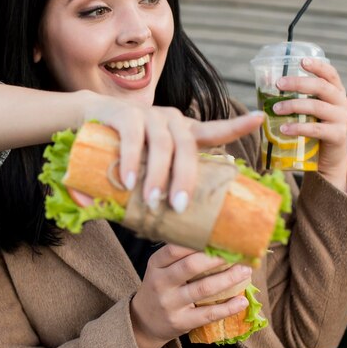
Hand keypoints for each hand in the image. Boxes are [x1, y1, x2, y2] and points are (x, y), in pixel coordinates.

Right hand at [84, 97, 263, 211]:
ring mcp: (148, 115)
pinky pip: (132, 137)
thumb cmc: (121, 149)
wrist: (88, 120)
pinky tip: (126, 180)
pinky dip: (130, 160)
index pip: (213, 130)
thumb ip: (144, 193)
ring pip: (162, 144)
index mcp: (182, 133)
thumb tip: (146, 232)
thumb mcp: (140, 167)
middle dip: (185, 178)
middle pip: (187, 146)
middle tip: (178, 207)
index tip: (258, 120)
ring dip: (158, 174)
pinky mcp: (125, 115)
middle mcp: (170, 120)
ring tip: (152, 200)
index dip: (235, 126)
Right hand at [129, 244, 251, 347]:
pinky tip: (242, 301)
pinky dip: (228, 307)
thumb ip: (179, 257)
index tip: (218, 237)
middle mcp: (160, 283)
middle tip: (237, 252)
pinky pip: (208, 314)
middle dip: (216, 258)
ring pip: (203, 289)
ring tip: (246, 271)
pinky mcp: (181, 322)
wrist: (144, 322)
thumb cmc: (159, 288)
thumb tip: (213, 239)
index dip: (197, 242)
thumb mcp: (160, 269)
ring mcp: (170, 304)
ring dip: (228, 279)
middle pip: (190, 266)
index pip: (174, 249)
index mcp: (155, 265)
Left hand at [274, 57, 346, 190]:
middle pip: (321, 87)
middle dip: (298, 83)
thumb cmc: (310, 129)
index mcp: (334, 92)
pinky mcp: (337, 136)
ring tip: (275, 109)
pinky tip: (284, 129)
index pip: (329, 74)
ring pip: (317, 107)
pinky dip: (298, 128)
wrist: (325, 159)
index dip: (317, 66)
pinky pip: (316, 129)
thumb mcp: (303, 110)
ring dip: (294, 106)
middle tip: (278, 84)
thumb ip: (290, 96)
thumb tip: (263, 79)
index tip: (301, 61)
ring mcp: (341, 119)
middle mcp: (340, 102)